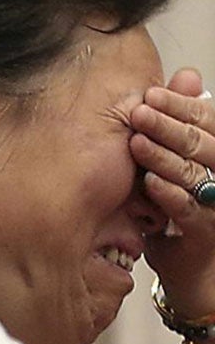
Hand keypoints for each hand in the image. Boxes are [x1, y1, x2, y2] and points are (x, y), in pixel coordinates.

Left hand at [133, 68, 214, 313]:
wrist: (191, 268)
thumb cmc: (179, 211)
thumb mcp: (177, 164)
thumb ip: (180, 125)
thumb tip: (187, 75)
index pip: (209, 122)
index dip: (182, 106)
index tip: (151, 94)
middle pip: (203, 144)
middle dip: (169, 125)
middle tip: (139, 111)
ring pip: (196, 173)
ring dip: (164, 156)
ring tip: (136, 142)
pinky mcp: (205, 233)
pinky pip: (189, 209)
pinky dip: (169, 193)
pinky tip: (149, 182)